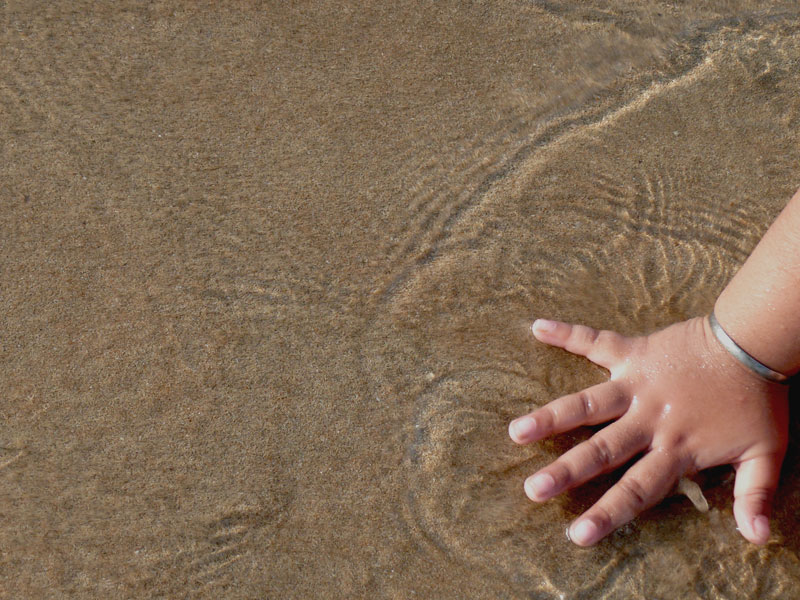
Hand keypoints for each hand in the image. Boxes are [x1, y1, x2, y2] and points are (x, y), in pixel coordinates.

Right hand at [509, 317, 788, 545]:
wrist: (753, 342)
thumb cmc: (758, 400)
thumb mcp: (765, 453)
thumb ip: (755, 494)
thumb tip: (757, 537)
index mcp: (676, 447)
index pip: (636, 488)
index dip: (607, 512)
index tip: (577, 534)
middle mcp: (648, 419)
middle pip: (601, 450)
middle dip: (565, 471)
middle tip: (533, 489)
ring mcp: (637, 384)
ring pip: (587, 404)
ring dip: (552, 416)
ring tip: (517, 430)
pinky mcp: (634, 352)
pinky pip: (595, 341)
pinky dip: (567, 334)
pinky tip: (538, 328)